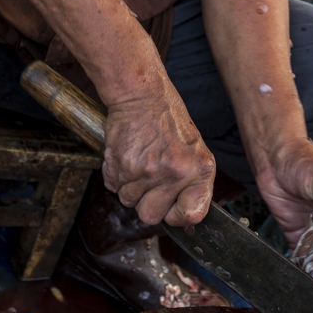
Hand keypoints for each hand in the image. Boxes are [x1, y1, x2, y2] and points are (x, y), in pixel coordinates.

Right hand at [102, 74, 214, 226]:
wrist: (142, 95)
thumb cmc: (169, 120)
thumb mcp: (195, 149)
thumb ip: (192, 182)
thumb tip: (186, 216)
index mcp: (200, 170)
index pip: (191, 215)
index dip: (177, 215)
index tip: (172, 206)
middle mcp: (175, 173)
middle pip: (150, 216)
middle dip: (146, 202)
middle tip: (149, 179)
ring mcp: (147, 171)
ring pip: (128, 201)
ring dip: (129, 186)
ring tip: (139, 161)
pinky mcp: (121, 165)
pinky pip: (112, 187)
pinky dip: (115, 175)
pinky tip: (126, 156)